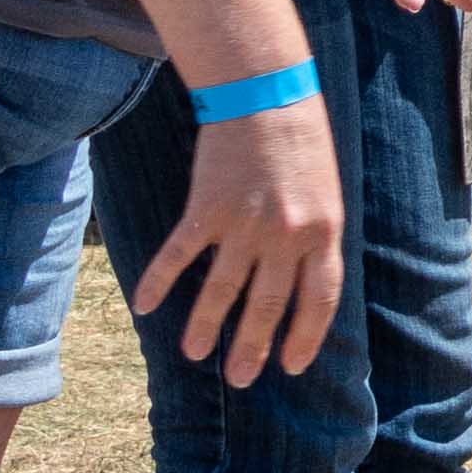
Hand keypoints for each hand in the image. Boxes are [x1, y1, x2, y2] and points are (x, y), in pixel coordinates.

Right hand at [134, 90, 344, 380]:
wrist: (267, 93)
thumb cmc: (303, 141)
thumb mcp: (326, 191)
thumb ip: (314, 235)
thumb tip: (302, 280)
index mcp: (323, 230)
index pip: (319, 298)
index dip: (305, 335)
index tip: (292, 365)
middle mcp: (285, 233)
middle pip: (268, 303)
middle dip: (252, 346)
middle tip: (240, 379)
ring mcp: (243, 223)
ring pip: (222, 289)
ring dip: (205, 326)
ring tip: (194, 354)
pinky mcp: (205, 208)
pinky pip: (179, 255)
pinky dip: (160, 281)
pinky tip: (145, 306)